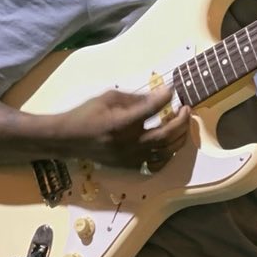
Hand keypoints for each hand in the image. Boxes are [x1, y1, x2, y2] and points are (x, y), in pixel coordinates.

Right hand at [63, 84, 190, 170]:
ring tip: (183, 124)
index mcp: (121, 123)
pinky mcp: (130, 166)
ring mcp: (131, 158)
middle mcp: (129, 143)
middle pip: (166, 134)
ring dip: (180, 137)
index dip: (165, 98)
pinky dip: (168, 153)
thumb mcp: (108, 97)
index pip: (151, 109)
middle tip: (186, 108)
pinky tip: (171, 143)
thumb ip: (134, 98)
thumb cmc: (87, 113)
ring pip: (166, 151)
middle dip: (181, 120)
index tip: (172, 90)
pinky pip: (157, 163)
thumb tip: (158, 97)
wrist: (70, 139)